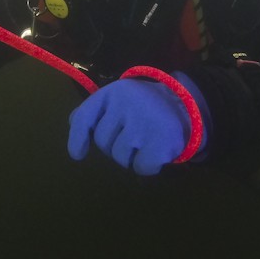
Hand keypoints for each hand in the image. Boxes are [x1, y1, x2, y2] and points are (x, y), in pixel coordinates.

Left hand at [67, 72, 206, 174]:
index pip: (85, 117)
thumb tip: (73, 123)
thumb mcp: (119, 99)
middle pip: (103, 143)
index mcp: (114, 92)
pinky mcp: (160, 142)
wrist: (185, 106)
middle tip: (133, 134)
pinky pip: (140, 167)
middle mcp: (127, 104)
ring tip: (146, 140)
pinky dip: (147, 165)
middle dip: (115, 145)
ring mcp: (144, 123)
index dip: (77, 138)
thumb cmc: (144, 106)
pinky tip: (156, 150)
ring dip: (131, 156)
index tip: (77, 154)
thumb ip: (96, 110)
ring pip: (120, 157)